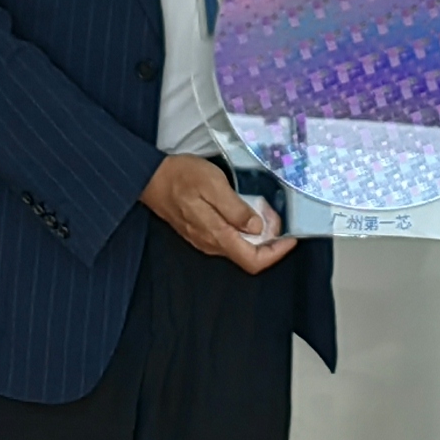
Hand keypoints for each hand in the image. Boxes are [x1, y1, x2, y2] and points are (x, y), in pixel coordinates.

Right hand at [145, 153, 297, 272]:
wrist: (150, 178)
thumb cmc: (180, 177)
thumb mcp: (213, 185)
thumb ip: (235, 209)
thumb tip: (256, 227)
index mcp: (217, 235)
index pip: (253, 261)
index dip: (276, 253)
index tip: (290, 238)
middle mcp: (212, 244)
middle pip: (249, 255)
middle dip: (269, 238)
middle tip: (274, 213)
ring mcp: (205, 240)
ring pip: (240, 246)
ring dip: (257, 232)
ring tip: (262, 208)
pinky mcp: (202, 232)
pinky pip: (229, 238)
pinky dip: (243, 228)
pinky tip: (244, 209)